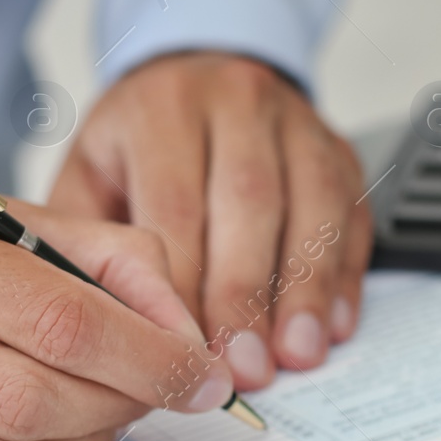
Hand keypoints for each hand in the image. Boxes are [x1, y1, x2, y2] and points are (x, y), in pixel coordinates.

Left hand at [49, 52, 372, 390]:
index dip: (184, 284)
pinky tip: (335, 325)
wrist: (195, 73)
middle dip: (248, 295)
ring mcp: (296, 121)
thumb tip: (104, 328)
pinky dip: (345, 274)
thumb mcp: (89, 173)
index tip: (184, 351)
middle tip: (247, 367)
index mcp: (163, 108)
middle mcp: (236, 101)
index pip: (176, 203)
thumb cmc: (138, 142)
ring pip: (312, 204)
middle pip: (249, 202)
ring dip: (307, 289)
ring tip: (298, 355)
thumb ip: (91, 243)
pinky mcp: (338, 148)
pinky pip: (351, 212)